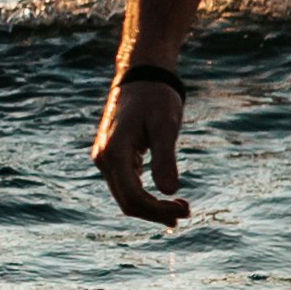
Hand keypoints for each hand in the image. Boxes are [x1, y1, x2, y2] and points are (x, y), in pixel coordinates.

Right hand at [94, 73, 188, 224]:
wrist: (141, 77)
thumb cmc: (156, 97)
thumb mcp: (165, 125)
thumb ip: (165, 158)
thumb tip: (170, 192)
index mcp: (114, 152)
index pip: (133, 197)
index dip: (158, 210)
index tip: (185, 210)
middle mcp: (103, 159)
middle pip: (127, 202)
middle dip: (156, 213)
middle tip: (187, 212)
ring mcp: (104, 158)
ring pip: (125, 197)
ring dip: (151, 207)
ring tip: (180, 208)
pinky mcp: (111, 157)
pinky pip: (125, 186)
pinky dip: (144, 196)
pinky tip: (164, 198)